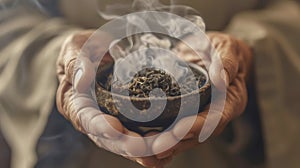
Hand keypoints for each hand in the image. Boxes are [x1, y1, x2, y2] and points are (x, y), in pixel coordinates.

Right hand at [56, 30, 170, 166]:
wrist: (99, 49)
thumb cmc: (85, 47)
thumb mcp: (76, 47)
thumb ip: (76, 62)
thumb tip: (82, 81)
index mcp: (75, 102)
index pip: (86, 118)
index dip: (101, 126)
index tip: (116, 129)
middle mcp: (93, 117)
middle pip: (108, 138)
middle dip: (129, 145)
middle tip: (149, 148)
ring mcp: (111, 119)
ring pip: (126, 141)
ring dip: (146, 148)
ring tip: (164, 149)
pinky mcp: (127, 117)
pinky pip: (139, 134)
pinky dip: (153, 142)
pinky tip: (169, 147)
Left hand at [151, 32, 252, 159]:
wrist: (216, 52)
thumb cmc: (224, 50)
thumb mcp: (228, 49)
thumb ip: (227, 62)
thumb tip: (220, 80)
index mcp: (232, 100)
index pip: (217, 117)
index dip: (198, 125)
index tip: (179, 129)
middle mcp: (217, 112)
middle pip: (199, 133)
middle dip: (177, 141)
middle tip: (156, 146)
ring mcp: (202, 114)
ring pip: (186, 135)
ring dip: (167, 143)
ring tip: (147, 147)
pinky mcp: (188, 112)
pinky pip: (176, 126)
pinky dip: (163, 134)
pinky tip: (146, 138)